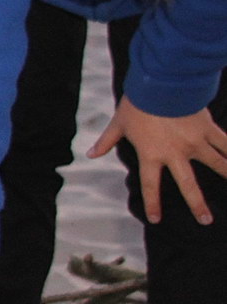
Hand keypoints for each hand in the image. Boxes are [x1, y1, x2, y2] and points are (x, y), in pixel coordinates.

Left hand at [87, 97, 226, 223]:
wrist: (160, 83)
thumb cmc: (137, 103)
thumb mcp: (118, 123)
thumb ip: (107, 141)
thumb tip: (90, 154)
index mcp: (151, 154)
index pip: (150, 185)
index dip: (152, 203)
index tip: (155, 219)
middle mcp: (175, 153)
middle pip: (188, 184)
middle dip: (197, 204)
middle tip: (205, 220)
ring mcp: (194, 142)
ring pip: (216, 164)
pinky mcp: (208, 128)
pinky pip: (226, 143)